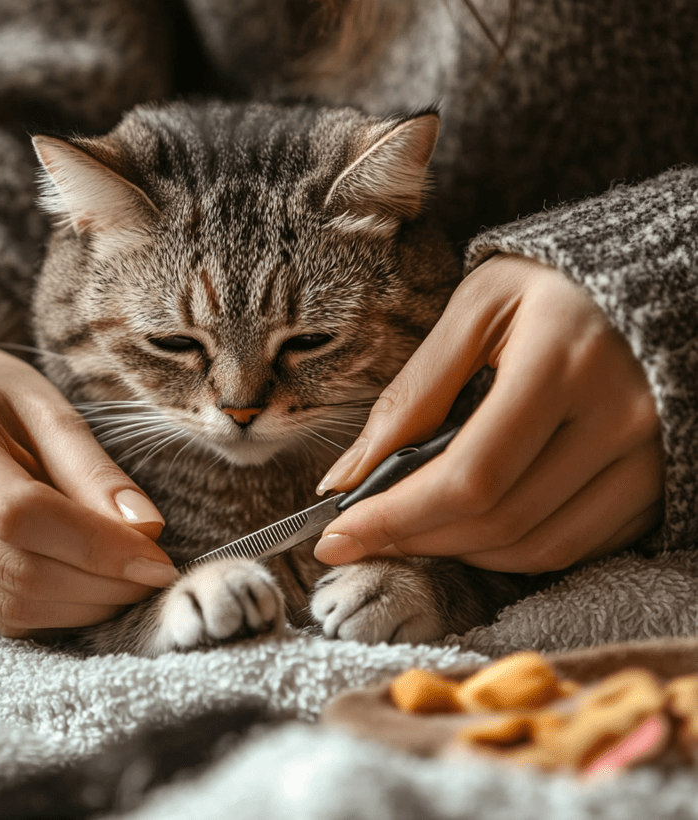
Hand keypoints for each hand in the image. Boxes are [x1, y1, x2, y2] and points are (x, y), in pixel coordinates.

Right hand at [0, 305, 176, 635]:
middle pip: (16, 570)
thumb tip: (146, 530)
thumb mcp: (47, 406)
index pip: (21, 514)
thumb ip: (93, 468)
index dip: (97, 545)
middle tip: (157, 574)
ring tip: (133, 582)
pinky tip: (96, 590)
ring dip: (86, 606)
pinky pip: (0, 614)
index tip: (158, 557)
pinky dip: (59, 612)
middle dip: (101, 583)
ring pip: (9, 604)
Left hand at [313, 254, 664, 573]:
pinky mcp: (659, 484)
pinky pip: (576, 546)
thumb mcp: (474, 311)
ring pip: (538, 547)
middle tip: (364, 534)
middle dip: (416, 537)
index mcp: (564, 364)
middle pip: (500, 521)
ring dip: (460, 551)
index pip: (470, 477)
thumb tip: (346, 477)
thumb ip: (411, 395)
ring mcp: (649, 460)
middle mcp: (620, 420)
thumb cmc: (552, 286)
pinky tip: (471, 524)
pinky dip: (511, 549)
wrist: (654, 278)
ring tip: (412, 526)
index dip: (396, 518)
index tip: (339, 537)